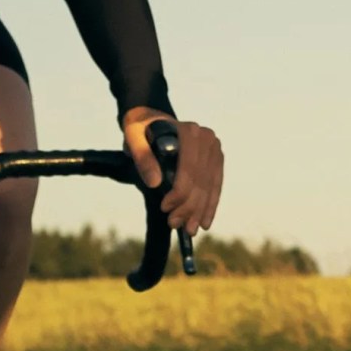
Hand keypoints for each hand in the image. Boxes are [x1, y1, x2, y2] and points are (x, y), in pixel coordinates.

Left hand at [123, 108, 223, 236]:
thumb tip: (155, 183)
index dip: (179, 192)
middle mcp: (207, 138)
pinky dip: (209, 204)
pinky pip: (215, 185)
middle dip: (189, 206)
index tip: (165, 208)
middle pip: (200, 180)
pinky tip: (204, 221)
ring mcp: (214, 148)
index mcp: (189, 132)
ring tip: (190, 230)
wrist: (151, 120)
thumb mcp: (133, 138)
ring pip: (209, 186)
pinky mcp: (216, 158)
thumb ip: (142, 158)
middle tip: (175, 225)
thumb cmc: (140, 129)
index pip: (188, 169)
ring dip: (200, 210)